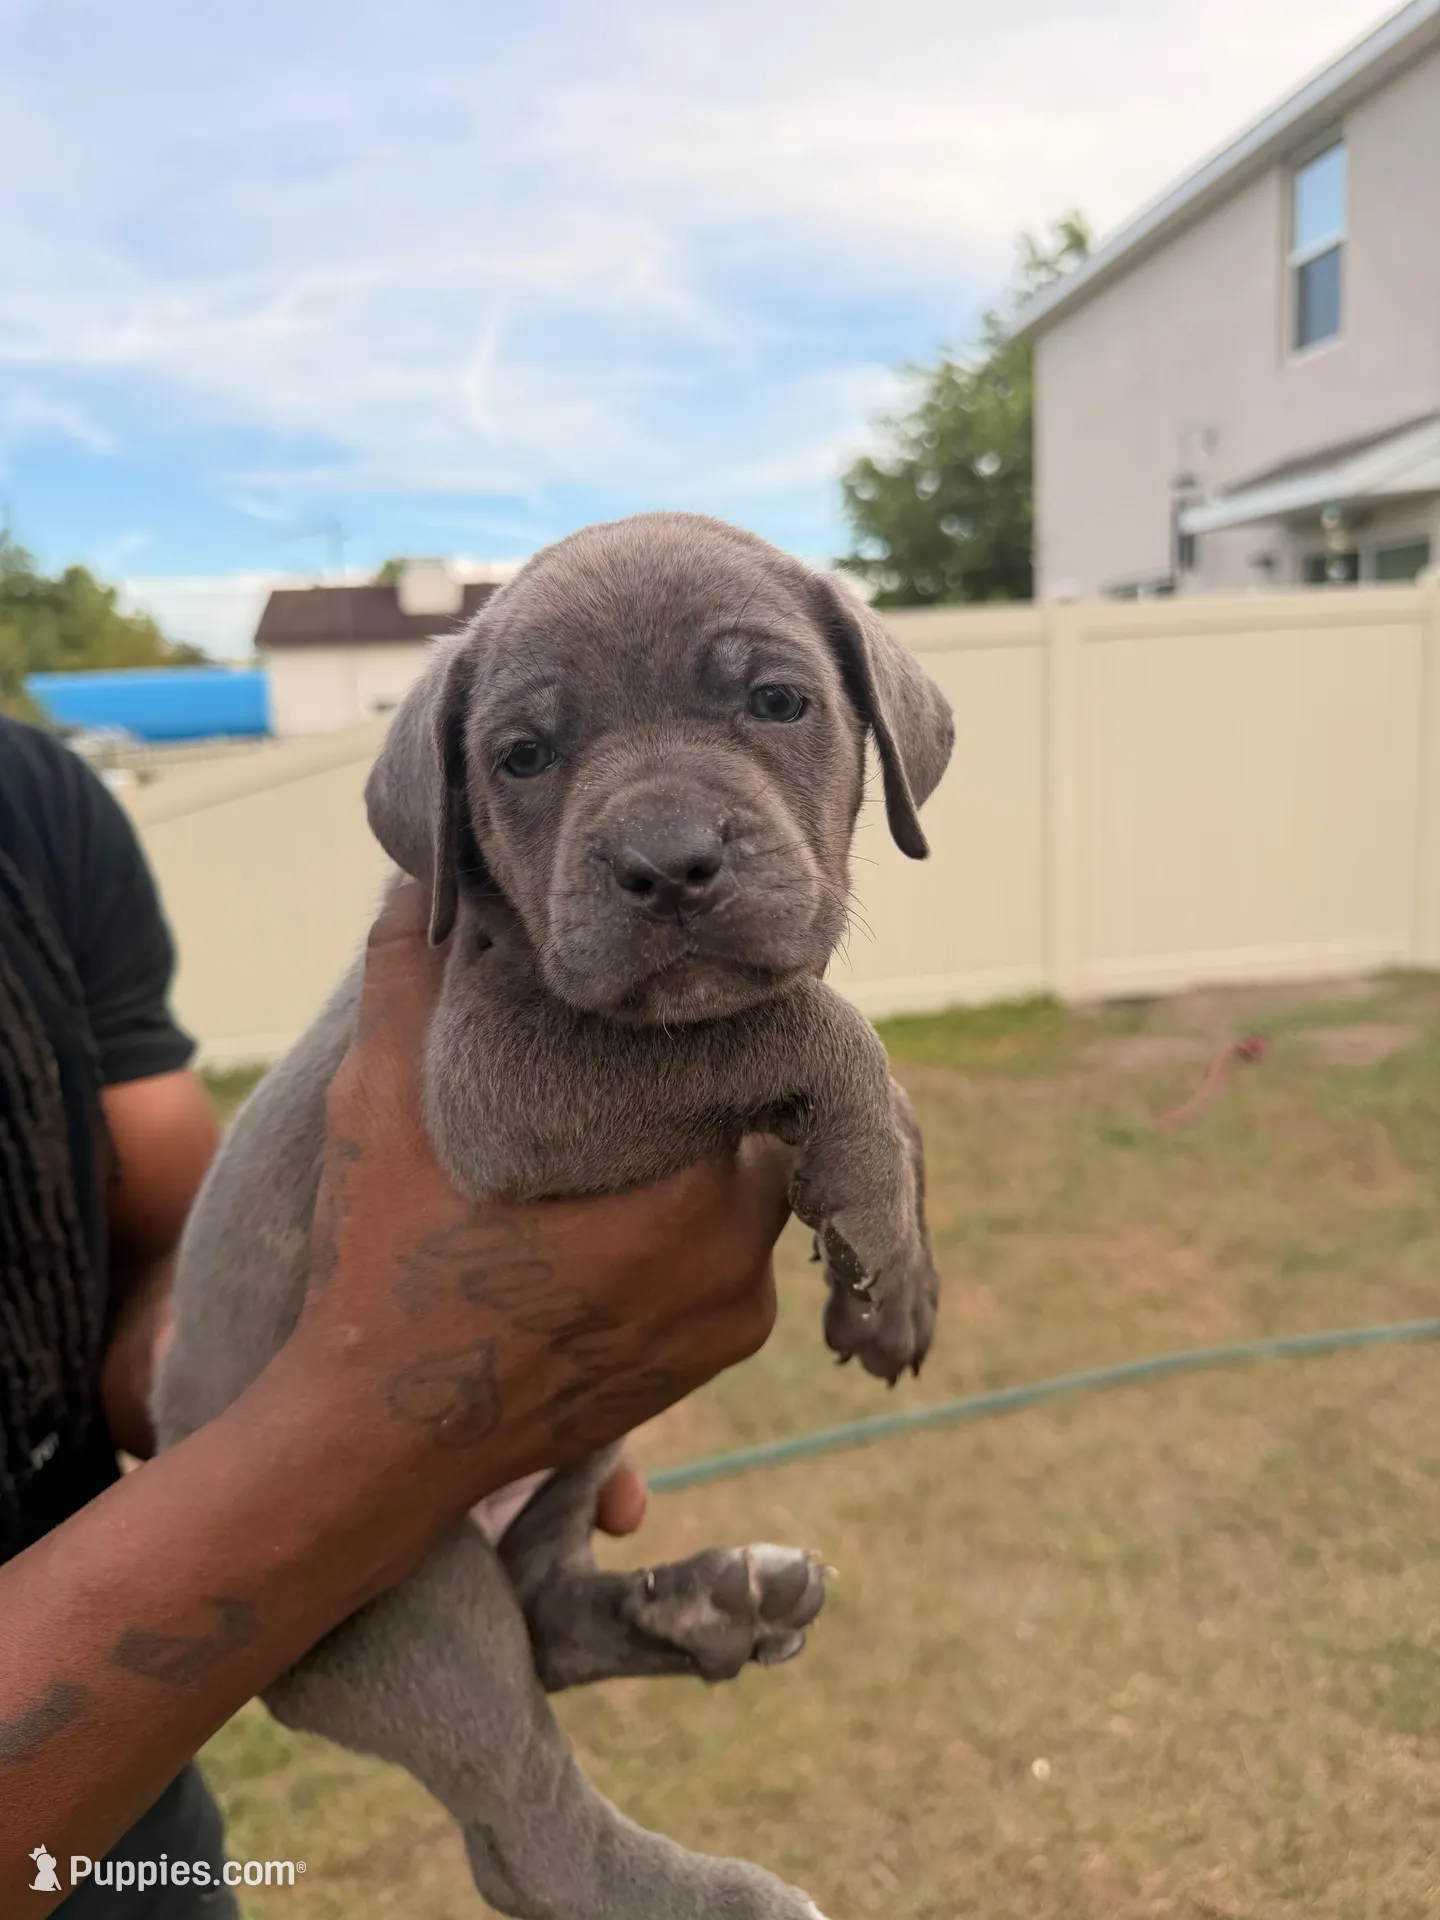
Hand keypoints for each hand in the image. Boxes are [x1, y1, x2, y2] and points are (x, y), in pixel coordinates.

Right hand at [283, 880, 791, 1553]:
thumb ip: (408, 976)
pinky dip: (701, 1221)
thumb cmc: (382, 1269)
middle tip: (656, 1048)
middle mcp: (737, 1254)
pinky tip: (634, 1199)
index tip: (672, 993)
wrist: (380, 1446)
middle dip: (719, 1083)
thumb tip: (416, 872)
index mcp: (692, 1184)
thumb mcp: (382, 1106)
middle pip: (771, 1121)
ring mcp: (732, 1316)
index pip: (763, 1058)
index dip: (718, 1015)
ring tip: (642, 1121)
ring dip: (713, 1154)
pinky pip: (736, 1256)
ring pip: (758, 1190)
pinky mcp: (714, 1357)